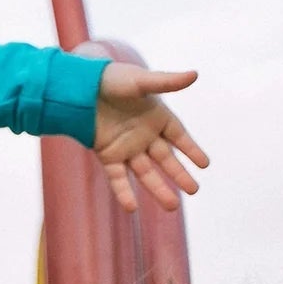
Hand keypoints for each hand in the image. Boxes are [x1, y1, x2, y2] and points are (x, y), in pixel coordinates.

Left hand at [93, 62, 209, 212]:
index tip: (205, 165)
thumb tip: (194, 75)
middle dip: (179, 175)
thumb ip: (166, 82)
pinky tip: (131, 208)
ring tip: (172, 206)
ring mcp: (126, 147)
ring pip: (145, 172)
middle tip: (194, 190)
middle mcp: (144, 135)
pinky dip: (123, 192)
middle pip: (165, 159)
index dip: (191, 150)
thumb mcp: (140, 81)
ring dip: (158, 189)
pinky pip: (117, 177)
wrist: (77, 85)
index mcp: (156, 117)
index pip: (179, 137)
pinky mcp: (106, 154)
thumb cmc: (111, 78)